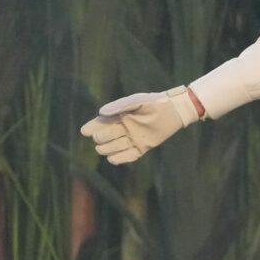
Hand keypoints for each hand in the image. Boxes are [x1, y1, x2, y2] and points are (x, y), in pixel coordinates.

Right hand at [79, 87, 200, 163]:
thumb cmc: (154, 103)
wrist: (173, 111)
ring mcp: (130, 139)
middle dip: (102, 137)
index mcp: (117, 117)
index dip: (91, 128)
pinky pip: (126, 157)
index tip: (86, 131)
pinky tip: (117, 156)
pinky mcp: (141, 148)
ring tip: (124, 139)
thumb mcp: (137, 100)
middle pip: (102, 138)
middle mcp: (121, 129)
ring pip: (111, 149)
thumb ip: (119, 105)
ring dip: (111, 148)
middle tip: (114, 131)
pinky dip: (120, 158)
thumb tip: (101, 112)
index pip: (98, 124)